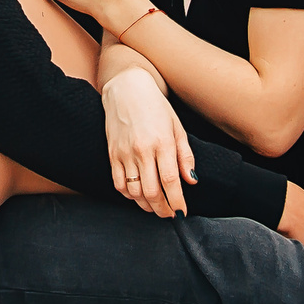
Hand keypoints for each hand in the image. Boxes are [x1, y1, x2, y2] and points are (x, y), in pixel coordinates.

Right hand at [101, 67, 193, 217]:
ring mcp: (125, 153)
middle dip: (162, 209)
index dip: (177, 202)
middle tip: (169, 214)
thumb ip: (185, 156)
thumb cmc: (155, 107)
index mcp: (163, 143)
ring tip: (155, 207)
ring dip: (146, 205)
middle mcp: (143, 150)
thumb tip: (191, 181)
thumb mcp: (177, 127)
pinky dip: (128, 195)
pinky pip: (119, 183)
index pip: (171, 181)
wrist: (127, 89)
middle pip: (152, 192)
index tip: (181, 212)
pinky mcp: (113, 154)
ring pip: (134, 192)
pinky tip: (137, 196)